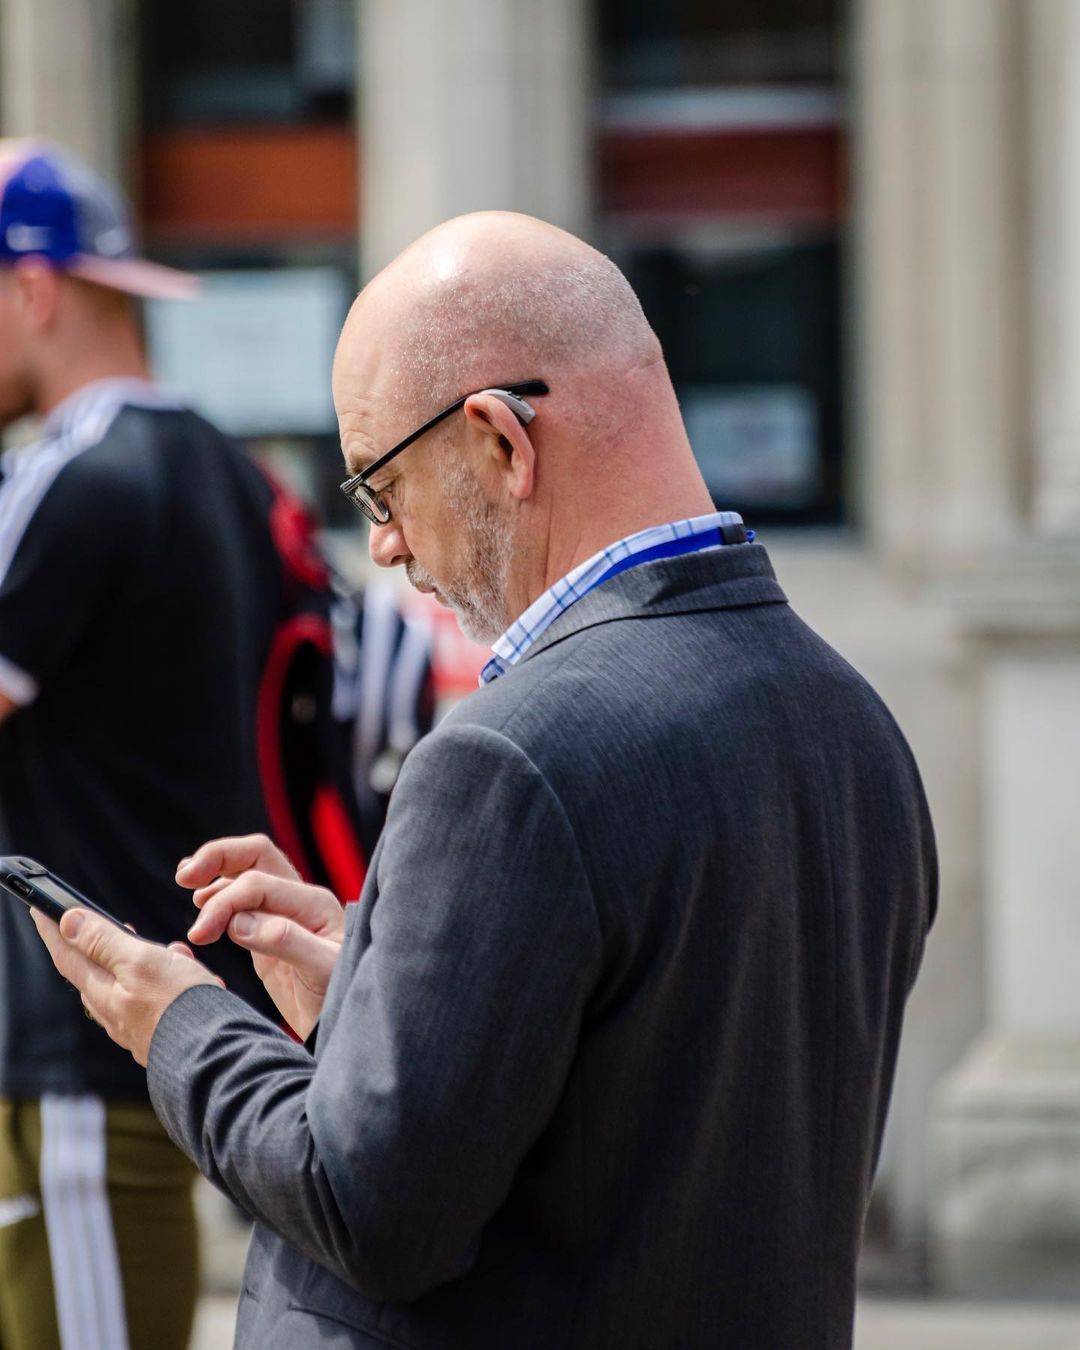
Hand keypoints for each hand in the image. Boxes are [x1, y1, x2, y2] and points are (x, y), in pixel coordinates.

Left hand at [31, 908, 221, 1066]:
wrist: (214, 1053)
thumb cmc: (179, 1006)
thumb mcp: (140, 961)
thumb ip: (104, 942)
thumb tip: (69, 922)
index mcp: (103, 992)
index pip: (67, 956)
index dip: (53, 931)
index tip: (41, 911)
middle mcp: (114, 1012)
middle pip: (94, 972)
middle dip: (96, 945)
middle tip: (97, 923)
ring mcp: (136, 1025)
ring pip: (128, 985)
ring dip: (140, 961)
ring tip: (167, 948)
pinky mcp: (161, 1031)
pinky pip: (154, 999)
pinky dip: (164, 980)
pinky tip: (187, 975)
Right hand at [177, 834, 343, 1040]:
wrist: (342, 1025)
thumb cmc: (339, 997)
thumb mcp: (321, 971)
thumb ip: (286, 942)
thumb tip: (240, 922)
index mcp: (313, 903)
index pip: (258, 883)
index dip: (224, 902)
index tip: (200, 935)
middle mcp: (298, 900)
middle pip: (255, 856)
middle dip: (217, 858)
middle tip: (184, 878)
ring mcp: (283, 913)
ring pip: (246, 872)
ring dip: (214, 874)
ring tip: (188, 888)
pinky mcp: (268, 932)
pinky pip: (241, 900)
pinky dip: (217, 894)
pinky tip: (200, 901)